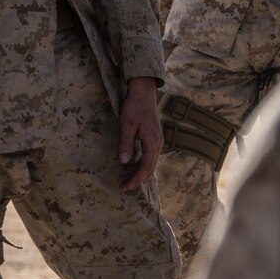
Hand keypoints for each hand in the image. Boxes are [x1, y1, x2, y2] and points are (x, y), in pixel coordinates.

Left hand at [118, 77, 162, 192]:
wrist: (144, 91)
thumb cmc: (134, 106)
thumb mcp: (127, 124)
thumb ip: (126, 143)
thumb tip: (124, 162)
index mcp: (153, 142)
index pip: (146, 167)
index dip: (135, 179)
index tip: (124, 187)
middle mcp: (158, 143)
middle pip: (149, 168)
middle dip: (136, 179)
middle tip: (121, 186)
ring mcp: (157, 140)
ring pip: (149, 163)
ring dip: (137, 172)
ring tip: (123, 178)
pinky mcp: (154, 137)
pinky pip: (148, 156)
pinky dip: (139, 163)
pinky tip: (129, 165)